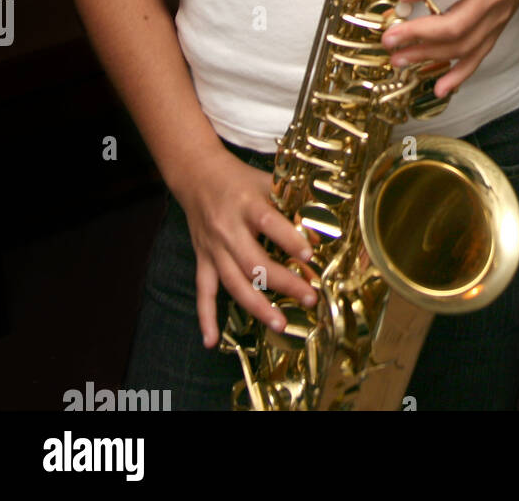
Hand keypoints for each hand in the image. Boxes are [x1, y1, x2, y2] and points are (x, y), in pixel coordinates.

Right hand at [171, 145, 316, 349]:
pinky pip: (203, 292)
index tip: (310, 255)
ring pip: (233, 282)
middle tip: (309, 297)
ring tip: (280, 325)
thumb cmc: (240, 180)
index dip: (289, 239)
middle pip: (253, 262)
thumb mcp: (267, 182)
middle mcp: (228, 229)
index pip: (268, 222)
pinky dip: (206, 318)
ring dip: (257, 307)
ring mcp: (213, 248)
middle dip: (283, 282)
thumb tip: (320, 225)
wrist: (197, 176)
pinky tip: (211, 342)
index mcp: (247, 204)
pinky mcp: (203, 260)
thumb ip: (291, 202)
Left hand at [381, 0, 518, 98]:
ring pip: (465, 45)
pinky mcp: (498, 29)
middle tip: (389, 38)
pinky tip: (439, 89)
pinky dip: (460, 75)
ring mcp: (497, 16)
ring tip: (398, 60)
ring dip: (429, 57)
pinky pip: (479, 56)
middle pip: (458, 23)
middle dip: (420, 34)